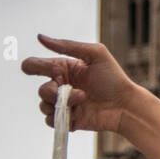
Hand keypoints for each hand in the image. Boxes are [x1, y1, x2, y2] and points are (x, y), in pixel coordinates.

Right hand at [22, 34, 139, 133]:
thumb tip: (41, 38)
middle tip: (78, 92)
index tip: (53, 71)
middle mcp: (60, 86)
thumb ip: (68, 45)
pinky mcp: (67, 119)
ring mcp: (64, 103)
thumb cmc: (114, 78)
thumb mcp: (96, 54)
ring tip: (83, 100)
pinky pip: (50, 120)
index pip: (35, 65)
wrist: (125, 104)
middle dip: (54, 92)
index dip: (33, 67)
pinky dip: (61, 118)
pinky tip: (77, 114)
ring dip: (62, 104)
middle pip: (40, 90)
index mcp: (63, 69)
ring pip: (44, 106)